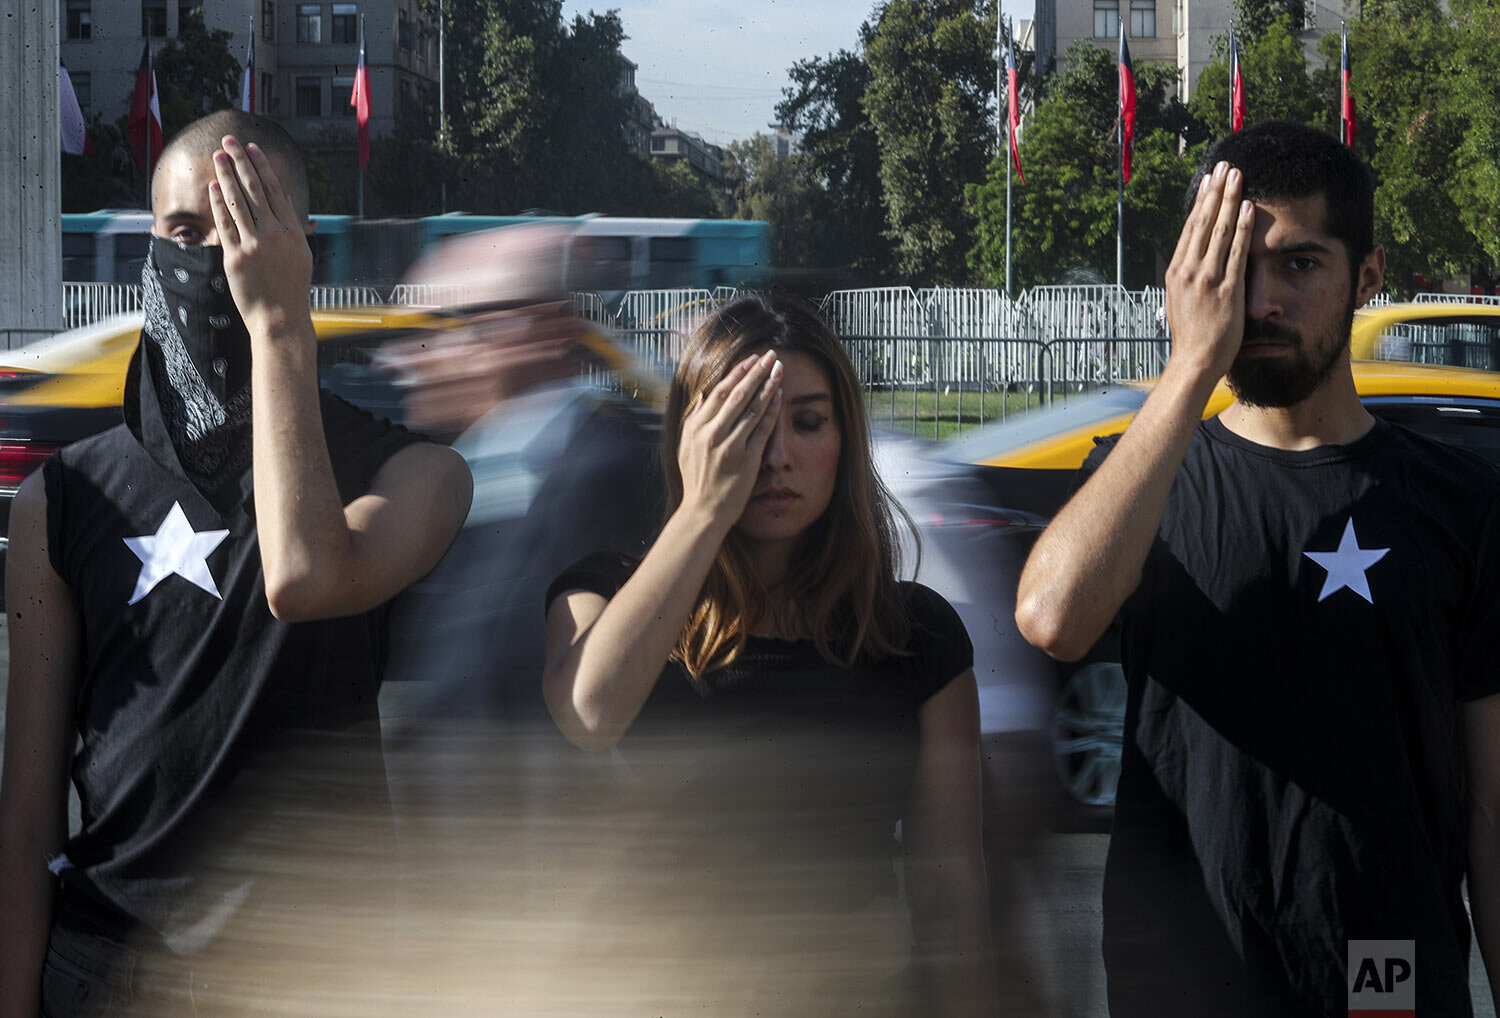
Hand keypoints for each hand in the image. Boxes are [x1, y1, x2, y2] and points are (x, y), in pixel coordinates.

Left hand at [207, 134, 313, 332]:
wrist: (281, 318)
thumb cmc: (291, 289)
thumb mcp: (302, 255)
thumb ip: (293, 226)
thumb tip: (287, 198)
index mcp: (293, 233)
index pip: (276, 191)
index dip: (262, 167)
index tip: (252, 148)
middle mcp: (275, 235)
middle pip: (255, 190)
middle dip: (241, 162)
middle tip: (230, 142)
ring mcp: (255, 245)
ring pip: (238, 202)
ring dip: (226, 176)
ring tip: (218, 156)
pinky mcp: (236, 257)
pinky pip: (225, 224)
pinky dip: (218, 203)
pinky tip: (212, 186)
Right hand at [677, 350, 782, 528]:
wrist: (703, 511)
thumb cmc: (696, 479)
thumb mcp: (685, 447)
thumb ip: (693, 420)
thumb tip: (703, 396)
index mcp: (697, 428)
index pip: (720, 392)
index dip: (738, 373)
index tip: (751, 359)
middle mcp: (713, 434)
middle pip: (739, 395)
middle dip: (757, 372)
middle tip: (771, 356)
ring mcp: (731, 446)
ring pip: (753, 409)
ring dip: (769, 387)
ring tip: (780, 370)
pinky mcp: (747, 459)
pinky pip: (763, 430)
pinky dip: (772, 411)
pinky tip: (780, 397)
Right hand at [1164, 160, 1254, 380]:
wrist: (1194, 362)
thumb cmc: (1191, 337)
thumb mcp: (1179, 302)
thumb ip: (1187, 279)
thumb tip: (1192, 262)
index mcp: (1176, 273)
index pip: (1190, 229)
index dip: (1200, 203)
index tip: (1208, 181)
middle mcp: (1188, 271)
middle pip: (1203, 222)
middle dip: (1214, 192)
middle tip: (1224, 166)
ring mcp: (1207, 279)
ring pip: (1219, 231)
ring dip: (1229, 200)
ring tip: (1238, 176)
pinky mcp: (1226, 289)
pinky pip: (1236, 251)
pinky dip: (1242, 227)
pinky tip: (1248, 208)